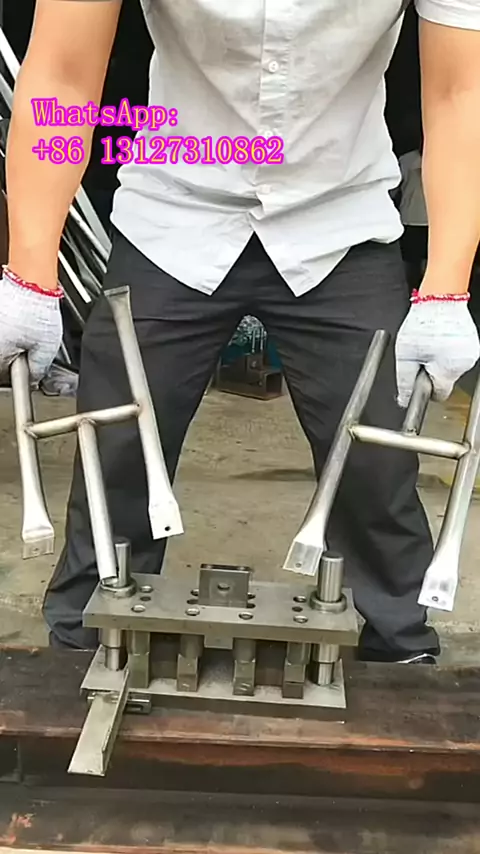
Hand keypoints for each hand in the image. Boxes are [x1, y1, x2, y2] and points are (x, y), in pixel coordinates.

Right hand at [0, 269, 62, 384]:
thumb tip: (35, 377)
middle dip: (15, 354)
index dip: (18, 372)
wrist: (32, 280)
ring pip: (2, 340)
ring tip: (27, 329)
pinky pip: (2, 327)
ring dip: (12, 339)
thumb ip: (38, 367)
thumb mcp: (46, 347)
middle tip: (30, 344)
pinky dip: (9, 326)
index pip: (4, 373)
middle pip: (1, 356)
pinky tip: (21, 319)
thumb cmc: (37, 310)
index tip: (27, 366)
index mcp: (0, 349)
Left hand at [395, 295, 479, 407]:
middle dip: (432, 370)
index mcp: (449, 369)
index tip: (419, 379)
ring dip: (439, 359)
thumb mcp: (405, 354)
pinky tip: (439, 337)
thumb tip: (403, 399)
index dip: (426, 389)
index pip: (439, 394)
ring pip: (450, 366)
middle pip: (445, 379)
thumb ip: (405, 379)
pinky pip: (456, 353)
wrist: (440, 295)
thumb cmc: (424, 321)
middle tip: (422, 353)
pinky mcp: (472, 342)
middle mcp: (464, 363)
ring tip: (430, 342)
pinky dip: (447, 349)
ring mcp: (471, 352)